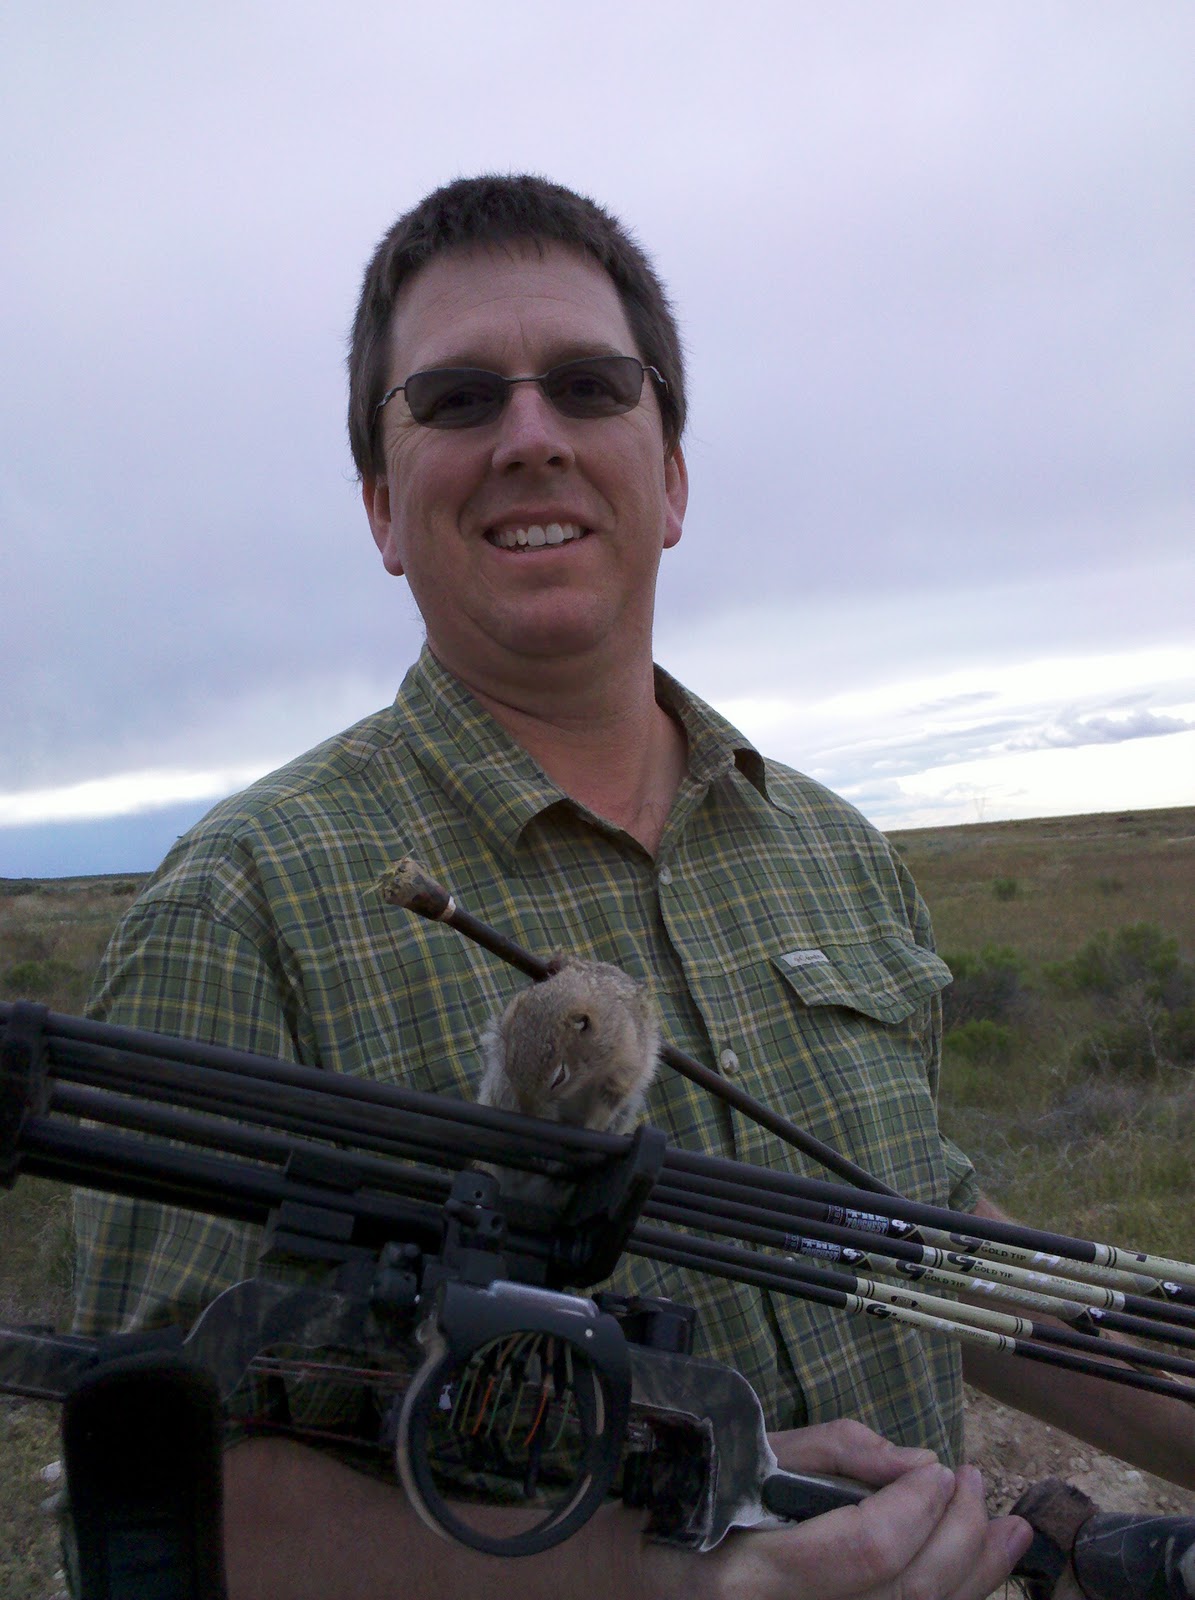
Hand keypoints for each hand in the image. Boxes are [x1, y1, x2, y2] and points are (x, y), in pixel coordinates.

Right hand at [644, 1419, 1034, 1599]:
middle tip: (975, 1485)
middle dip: (958, 1536)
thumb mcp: (740, 1460)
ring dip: (973, 1575)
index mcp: (746, 1577)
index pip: (860, 1553)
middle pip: (904, 1597)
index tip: (939, 1467)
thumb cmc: (679, 1512)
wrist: (632, 1588)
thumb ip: (829, 1454)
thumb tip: (912, 1462)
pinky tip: (975, 1575)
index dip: (914, 1509)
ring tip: (1003, 1529)